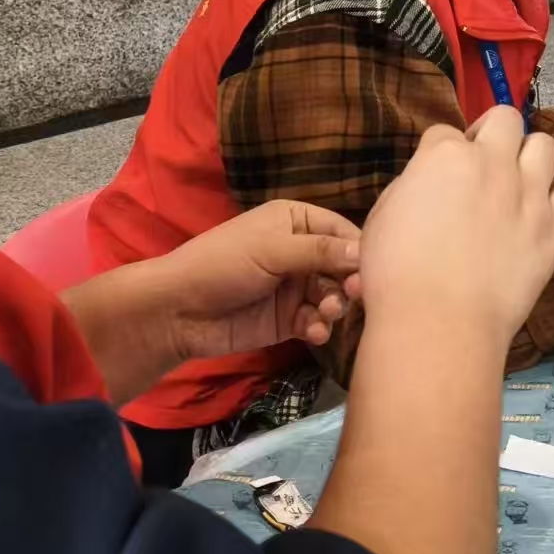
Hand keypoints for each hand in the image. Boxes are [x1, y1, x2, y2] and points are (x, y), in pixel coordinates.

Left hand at [161, 200, 360, 356]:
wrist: (178, 311)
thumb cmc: (222, 264)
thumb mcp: (271, 250)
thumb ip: (320, 251)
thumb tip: (365, 253)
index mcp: (295, 221)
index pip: (342, 231)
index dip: (360, 249)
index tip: (374, 269)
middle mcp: (300, 252)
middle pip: (344, 266)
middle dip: (350, 281)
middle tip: (352, 294)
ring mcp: (295, 287)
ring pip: (334, 296)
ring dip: (335, 305)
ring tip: (326, 312)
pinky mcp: (290, 320)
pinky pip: (317, 321)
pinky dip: (319, 326)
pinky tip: (312, 332)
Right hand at [360, 105, 553, 350]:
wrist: (439, 321)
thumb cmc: (395, 272)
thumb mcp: (384, 215)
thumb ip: (413, 186)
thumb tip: (429, 184)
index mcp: (445, 155)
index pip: (445, 132)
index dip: (439, 154)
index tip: (436, 178)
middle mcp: (493, 163)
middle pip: (504, 118)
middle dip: (492, 133)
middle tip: (481, 165)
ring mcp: (529, 193)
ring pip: (544, 145)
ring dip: (529, 158)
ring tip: (516, 183)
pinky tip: (541, 211)